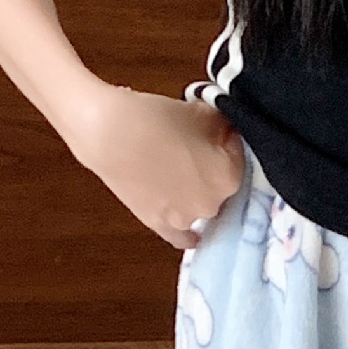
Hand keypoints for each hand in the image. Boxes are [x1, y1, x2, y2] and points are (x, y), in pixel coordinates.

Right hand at [62, 86, 244, 248]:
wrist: (109, 134)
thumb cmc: (155, 119)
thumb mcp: (198, 112)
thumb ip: (221, 124)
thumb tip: (227, 130)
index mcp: (228, 178)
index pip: (239, 156)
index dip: (226, 139)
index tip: (216, 129)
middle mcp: (212, 205)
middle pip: (220, 184)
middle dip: (211, 166)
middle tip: (192, 146)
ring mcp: (185, 220)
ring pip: (201, 205)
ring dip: (196, 191)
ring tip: (178, 168)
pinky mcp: (160, 225)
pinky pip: (182, 236)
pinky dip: (189, 234)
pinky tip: (194, 235)